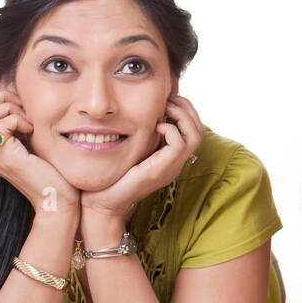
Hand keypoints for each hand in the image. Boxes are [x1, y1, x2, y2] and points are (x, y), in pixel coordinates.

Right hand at [0, 87, 78, 216]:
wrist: (58, 202)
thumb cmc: (55, 176)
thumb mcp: (38, 147)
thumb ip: (28, 132)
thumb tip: (30, 108)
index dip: (1, 102)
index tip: (25, 108)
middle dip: (2, 100)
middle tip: (25, 110)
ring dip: (9, 109)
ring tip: (28, 123)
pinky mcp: (8, 158)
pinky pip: (1, 126)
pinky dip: (17, 120)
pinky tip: (31, 131)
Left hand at [79, 95, 204, 225]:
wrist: (102, 203)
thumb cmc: (111, 177)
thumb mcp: (129, 149)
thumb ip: (139, 135)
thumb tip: (141, 110)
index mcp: (170, 158)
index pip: (193, 129)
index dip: (185, 110)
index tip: (168, 98)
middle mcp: (175, 162)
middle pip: (199, 130)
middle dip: (187, 108)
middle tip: (170, 98)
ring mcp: (171, 167)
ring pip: (195, 135)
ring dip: (182, 115)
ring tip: (166, 107)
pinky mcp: (162, 170)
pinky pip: (180, 144)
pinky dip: (170, 129)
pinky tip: (155, 126)